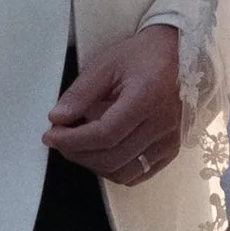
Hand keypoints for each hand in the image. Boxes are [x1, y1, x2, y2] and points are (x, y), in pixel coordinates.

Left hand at [46, 23, 184, 183]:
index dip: (73, 140)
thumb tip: (58, 118)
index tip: (51, 136)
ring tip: (80, 146)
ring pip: (123, 172)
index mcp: (147, 98)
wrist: (178, 56)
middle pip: (112, 158)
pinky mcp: (171, 150)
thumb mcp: (106, 64)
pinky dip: (115, 170)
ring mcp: (169, 140)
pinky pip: (139, 174)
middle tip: (60, 140)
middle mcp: (162, 124)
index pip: (105, 134)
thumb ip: (81, 92)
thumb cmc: (143, 57)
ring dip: (94, 165)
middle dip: (78, 154)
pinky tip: (102, 153)